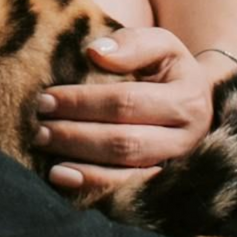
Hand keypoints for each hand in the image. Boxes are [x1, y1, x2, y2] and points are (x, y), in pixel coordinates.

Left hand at [32, 28, 225, 194]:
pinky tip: (62, 176)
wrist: (197, 104)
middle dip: (76, 135)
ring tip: (45, 149)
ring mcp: (176, 169)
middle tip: (40, 128)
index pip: (126, 102)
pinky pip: (125, 193)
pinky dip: (92, 185)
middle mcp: (187, 140)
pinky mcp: (164, 188)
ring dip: (80, 163)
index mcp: (188, 100)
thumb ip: (132, 43)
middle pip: (124, 142)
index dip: (83, 102)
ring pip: (125, 172)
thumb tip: (95, 52)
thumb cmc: (169, 70)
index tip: (47, 99)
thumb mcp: (162, 45)